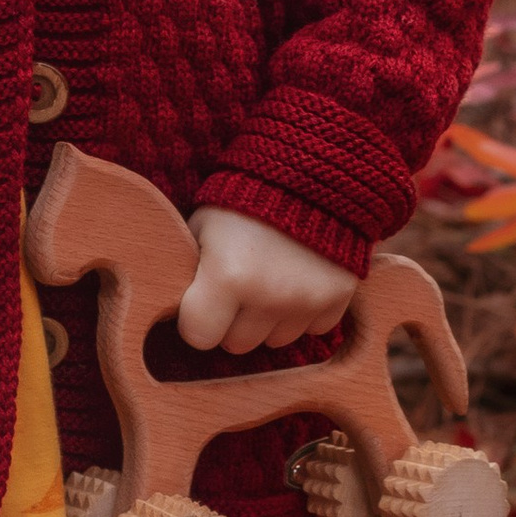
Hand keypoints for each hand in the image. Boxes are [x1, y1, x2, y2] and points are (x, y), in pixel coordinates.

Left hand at [178, 205, 358, 355]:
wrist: (312, 172)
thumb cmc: (244, 199)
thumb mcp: (203, 226)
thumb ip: (191, 270)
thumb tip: (178, 306)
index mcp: (227, 277)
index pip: (198, 336)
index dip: (195, 319)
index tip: (201, 301)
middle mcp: (269, 297)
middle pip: (236, 344)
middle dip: (231, 322)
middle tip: (235, 289)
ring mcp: (306, 302)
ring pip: (274, 342)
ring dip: (267, 320)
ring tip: (267, 281)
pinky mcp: (337, 300)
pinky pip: (312, 330)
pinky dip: (303, 314)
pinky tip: (297, 280)